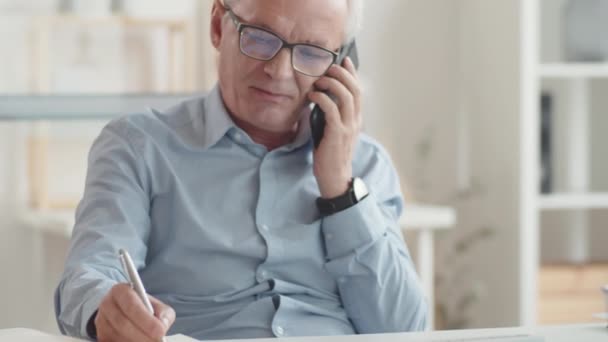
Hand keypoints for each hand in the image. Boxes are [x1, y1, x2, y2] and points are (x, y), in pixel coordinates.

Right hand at [95, 283, 175, 341]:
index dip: (145, 320)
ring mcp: (101, 321)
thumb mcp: (156, 305)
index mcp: (121, 291)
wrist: (123, 311)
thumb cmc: (143, 307)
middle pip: (123, 323)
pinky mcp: (100, 335)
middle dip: (142, 336)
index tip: (160, 331)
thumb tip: (163, 325)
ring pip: (116, 336)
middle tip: (157, 341)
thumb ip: (163, 313)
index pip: (131, 305)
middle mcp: (107, 304)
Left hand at [308, 57, 361, 197]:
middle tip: (329, 66)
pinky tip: (313, 95)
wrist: (335, 178)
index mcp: (356, 120)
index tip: (344, 60)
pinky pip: (332, 110)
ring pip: (346, 96)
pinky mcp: (337, 134)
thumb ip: (333, 116)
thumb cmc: (330, 155)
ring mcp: (348, 127)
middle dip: (343, 74)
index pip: (358, 91)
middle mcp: (356, 121)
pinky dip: (322, 98)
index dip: (352, 74)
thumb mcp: (334, 131)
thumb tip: (322, 98)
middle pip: (355, 89)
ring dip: (332, 83)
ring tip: (320, 78)